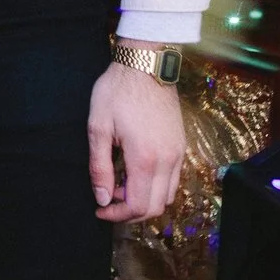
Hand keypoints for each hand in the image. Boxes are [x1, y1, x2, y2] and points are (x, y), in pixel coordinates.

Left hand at [87, 49, 185, 222]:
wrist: (146, 64)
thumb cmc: (117, 92)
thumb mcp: (98, 127)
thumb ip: (100, 167)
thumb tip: (102, 198)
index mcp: (145, 158)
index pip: (138, 206)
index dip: (118, 215)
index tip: (100, 209)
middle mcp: (168, 160)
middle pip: (156, 207)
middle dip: (131, 211)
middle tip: (109, 199)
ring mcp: (178, 153)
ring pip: (168, 195)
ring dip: (146, 199)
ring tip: (121, 184)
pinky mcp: (181, 145)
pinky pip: (173, 179)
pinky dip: (157, 186)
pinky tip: (136, 171)